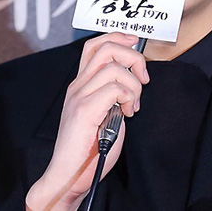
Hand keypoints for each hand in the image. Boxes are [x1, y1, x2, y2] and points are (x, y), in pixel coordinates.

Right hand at [26, 32, 148, 210]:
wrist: (69, 175)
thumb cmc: (89, 147)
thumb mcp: (105, 112)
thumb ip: (113, 94)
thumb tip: (133, 78)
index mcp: (81, 84)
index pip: (94, 45)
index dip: (117, 37)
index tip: (135, 42)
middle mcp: (78, 85)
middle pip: (106, 48)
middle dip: (133, 57)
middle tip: (142, 79)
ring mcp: (79, 97)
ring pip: (113, 68)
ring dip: (133, 84)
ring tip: (133, 104)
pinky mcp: (84, 110)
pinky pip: (114, 89)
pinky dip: (128, 97)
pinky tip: (128, 113)